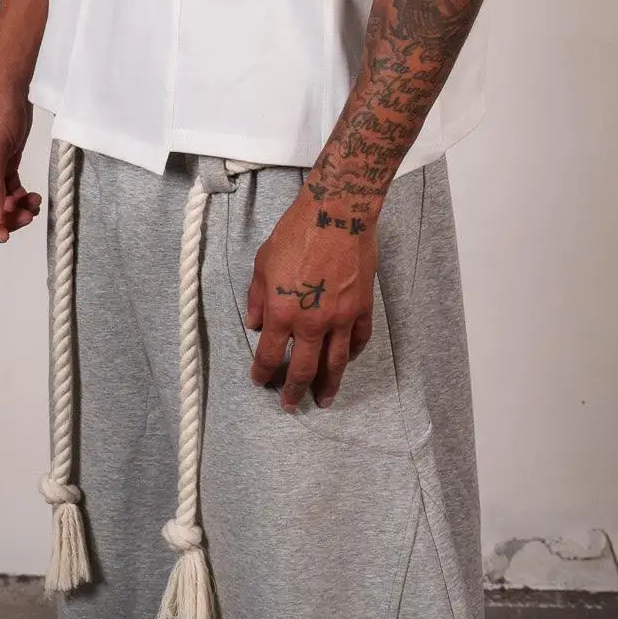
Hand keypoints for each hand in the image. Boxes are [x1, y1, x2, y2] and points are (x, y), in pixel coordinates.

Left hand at [244, 185, 377, 410]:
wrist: (336, 213)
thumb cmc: (295, 233)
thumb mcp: (263, 262)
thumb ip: (257, 298)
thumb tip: (255, 324)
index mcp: (282, 312)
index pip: (268, 354)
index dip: (262, 372)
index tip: (260, 381)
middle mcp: (311, 322)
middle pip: (303, 369)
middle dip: (294, 391)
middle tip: (291, 405)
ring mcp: (341, 318)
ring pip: (335, 363)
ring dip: (328, 385)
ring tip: (324, 400)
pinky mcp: (362, 308)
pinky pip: (359, 340)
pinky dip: (353, 354)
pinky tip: (347, 361)